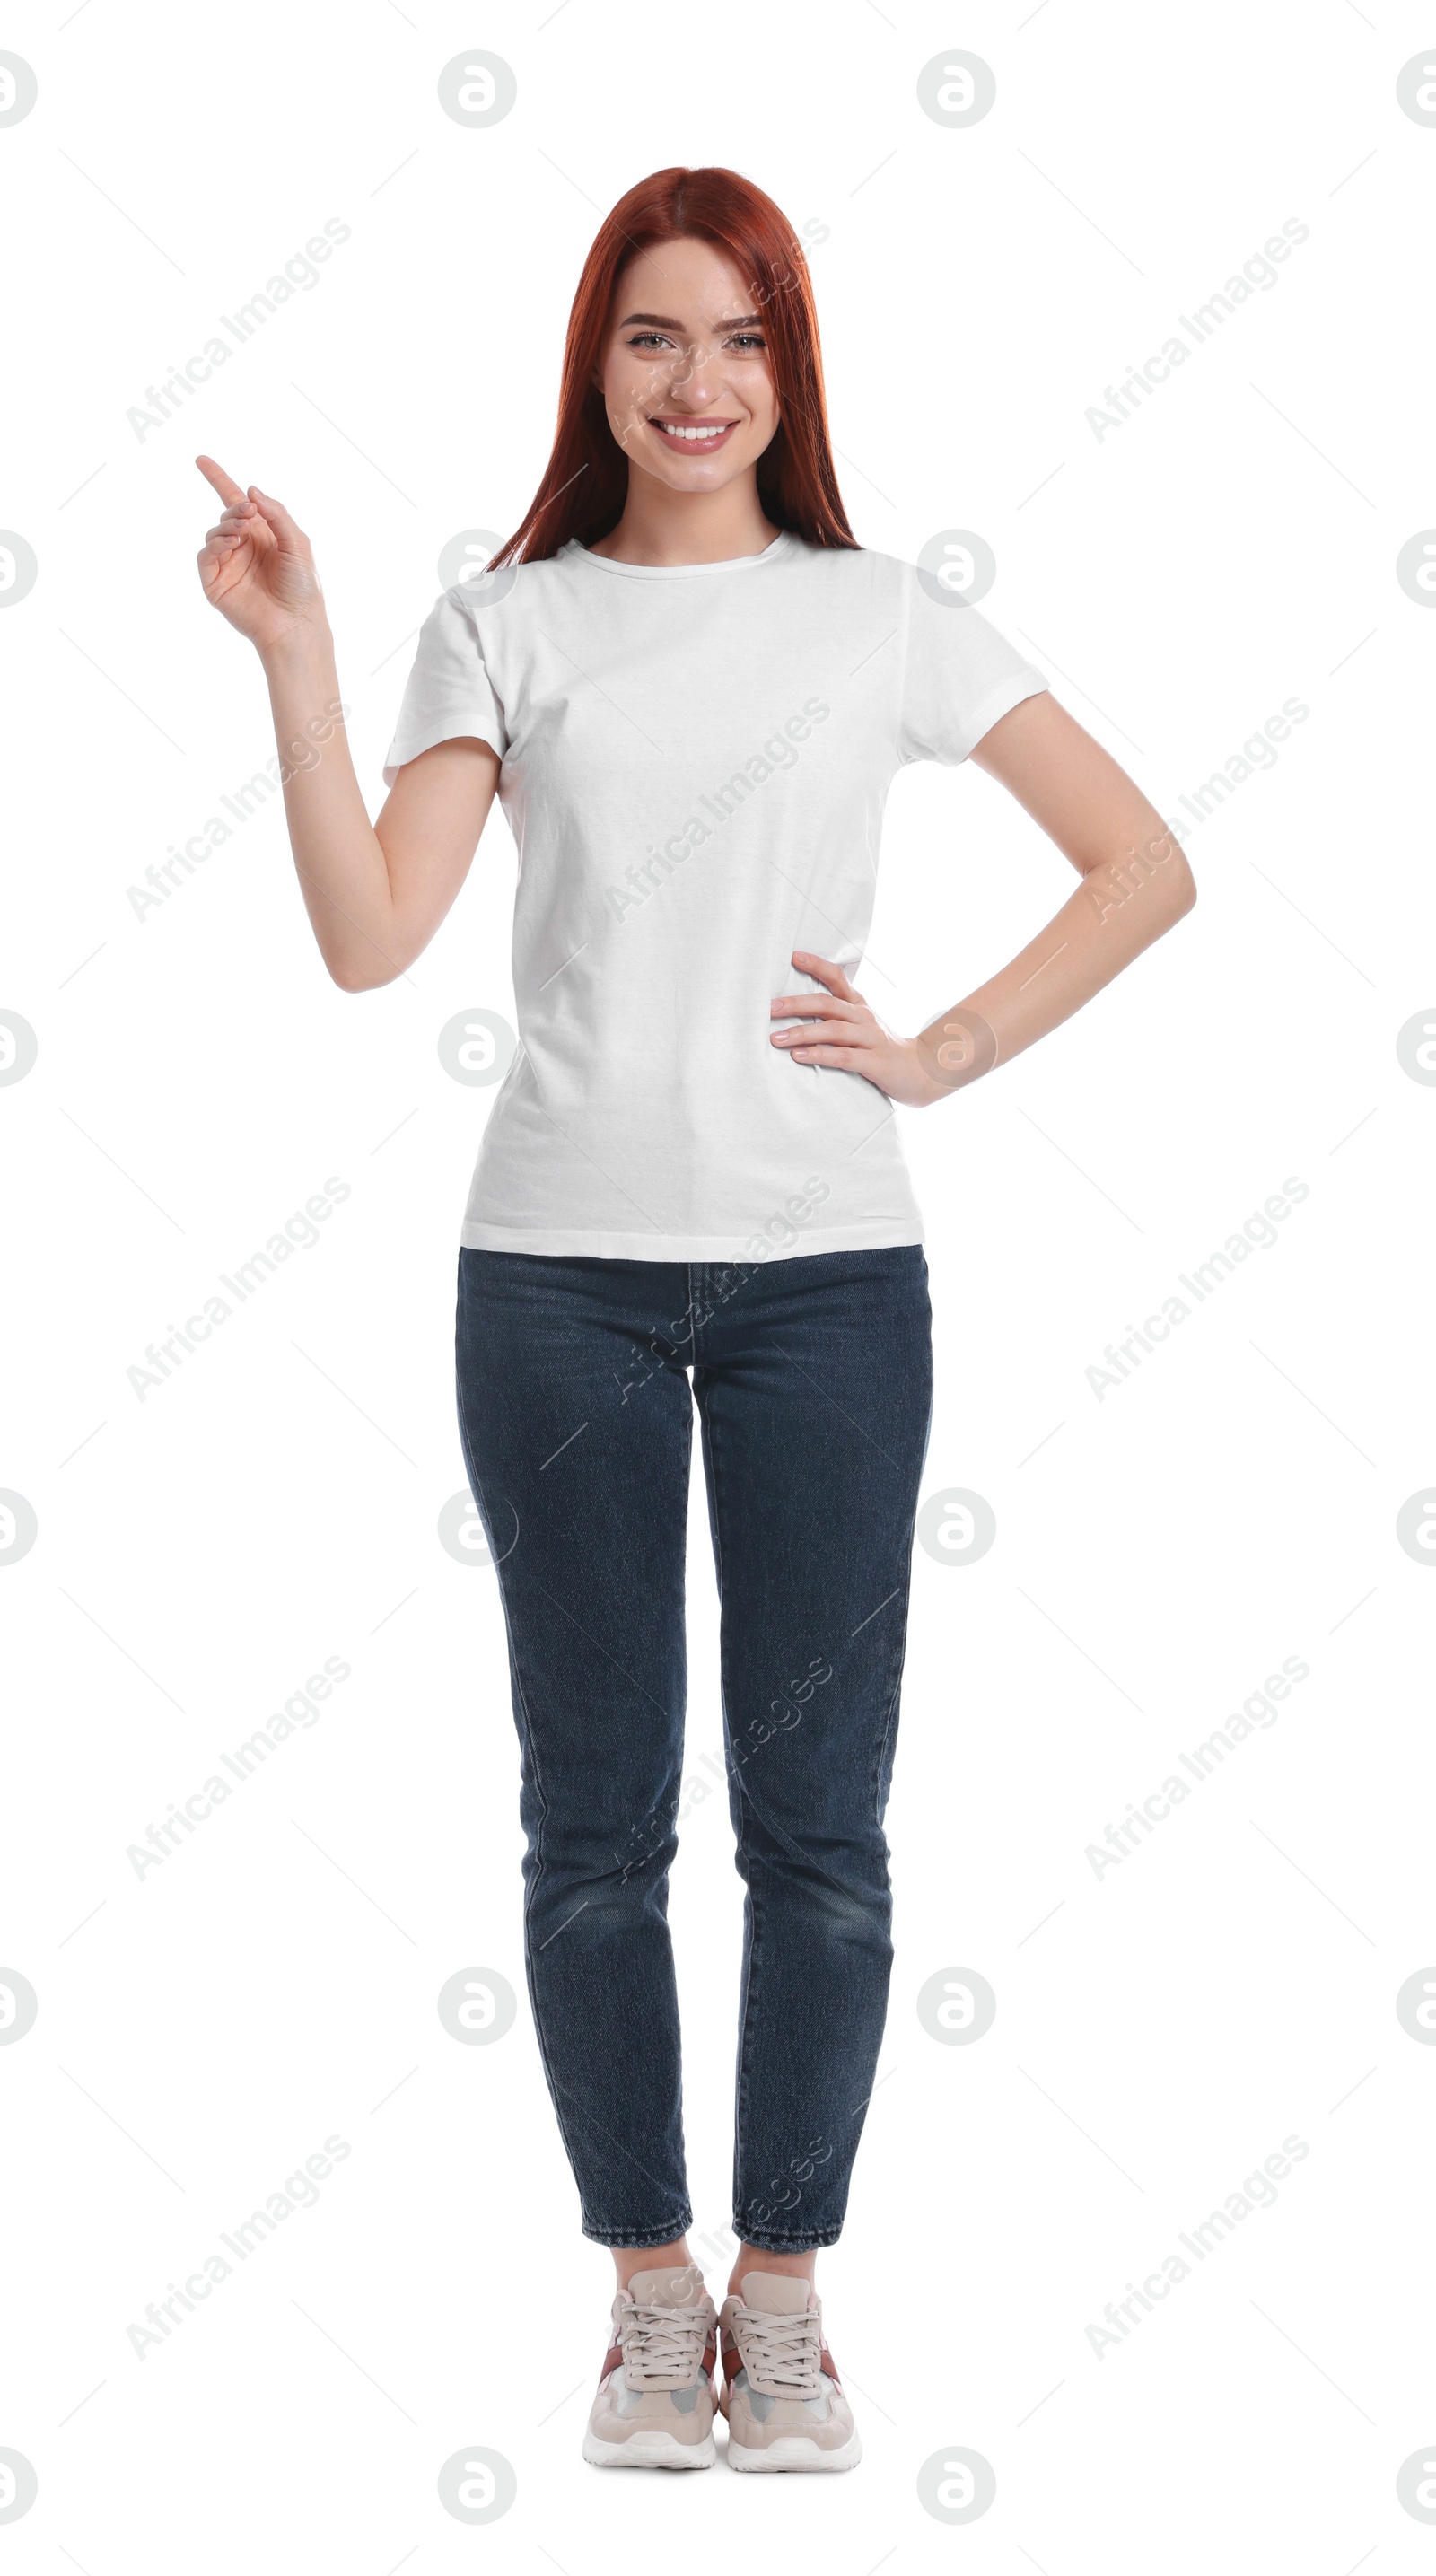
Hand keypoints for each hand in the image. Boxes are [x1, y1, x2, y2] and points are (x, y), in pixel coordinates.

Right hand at [194, 455, 327, 654]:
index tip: (201, 459)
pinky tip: (232, 544)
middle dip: (235, 508)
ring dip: (227, 525)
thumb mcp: (297, 543)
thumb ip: (277, 514)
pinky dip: (216, 544)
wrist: (295, 624)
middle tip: (249, 513)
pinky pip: (206, 555)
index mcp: (263, 535)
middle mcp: (244, 547)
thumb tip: (251, 491)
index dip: (219, 480)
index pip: (237, 503)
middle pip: (227, 513)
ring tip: (243, 532)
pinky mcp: (215, 582)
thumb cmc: (303, 588)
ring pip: (215, 531)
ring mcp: (228, 564)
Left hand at [769, 951, 944, 1105]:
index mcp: (859, 1006)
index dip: (817, 965)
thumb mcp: (861, 1027)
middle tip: (770, 1007)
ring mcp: (870, 1039)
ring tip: (776, 1038)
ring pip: (833, 1030)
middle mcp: (864, 1018)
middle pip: (827, 1003)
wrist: (921, 1071)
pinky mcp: (875, 1062)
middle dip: (796, 1004)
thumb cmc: (880, 1049)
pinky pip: (843, 1057)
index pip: (838, 978)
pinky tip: (799, 1056)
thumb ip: (835, 1018)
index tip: (793, 956)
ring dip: (802, 1033)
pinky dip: (819, 1055)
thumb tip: (794, 1011)